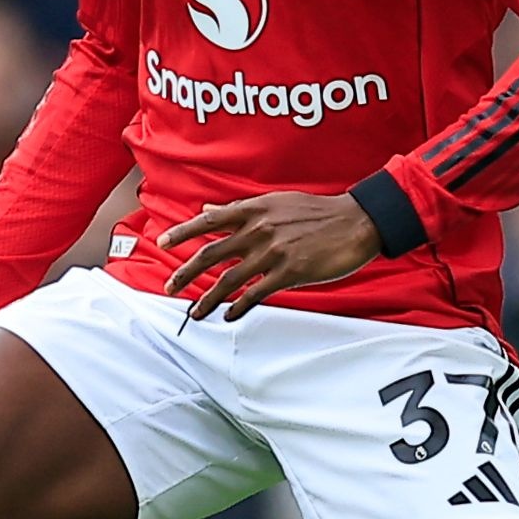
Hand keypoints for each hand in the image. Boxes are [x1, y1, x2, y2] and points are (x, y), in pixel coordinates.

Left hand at [163, 191, 381, 320]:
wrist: (355, 221)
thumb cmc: (317, 212)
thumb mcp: (276, 202)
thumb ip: (242, 209)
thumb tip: (210, 210)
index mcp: (254, 209)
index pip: (210, 220)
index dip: (183, 232)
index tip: (162, 241)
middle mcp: (259, 229)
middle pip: (211, 254)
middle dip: (186, 273)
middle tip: (170, 287)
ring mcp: (273, 251)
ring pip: (229, 279)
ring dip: (208, 298)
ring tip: (194, 313)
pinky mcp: (290, 272)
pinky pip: (256, 293)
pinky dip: (238, 306)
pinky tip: (229, 316)